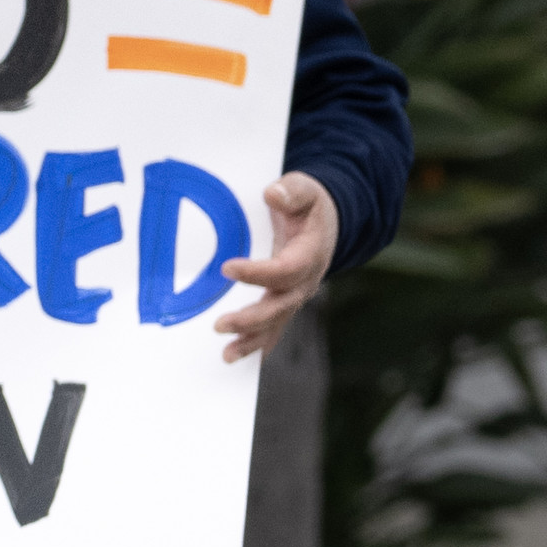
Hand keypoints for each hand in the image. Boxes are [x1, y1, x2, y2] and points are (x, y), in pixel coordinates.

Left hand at [215, 169, 336, 363]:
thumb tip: (272, 194)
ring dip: (252, 340)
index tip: (227, 267)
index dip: (257, 272)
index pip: (284, 270)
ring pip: (275, 323)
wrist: (326, 223)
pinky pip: (273, 326)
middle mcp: (305, 281)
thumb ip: (291, 191)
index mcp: (309, 254)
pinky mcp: (286, 301)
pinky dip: (258, 343)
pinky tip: (238, 357)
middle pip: (280, 306)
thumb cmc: (310, 206)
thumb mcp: (305, 190)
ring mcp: (296, 295)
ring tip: (227, 355)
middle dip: (251, 319)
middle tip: (220, 325)